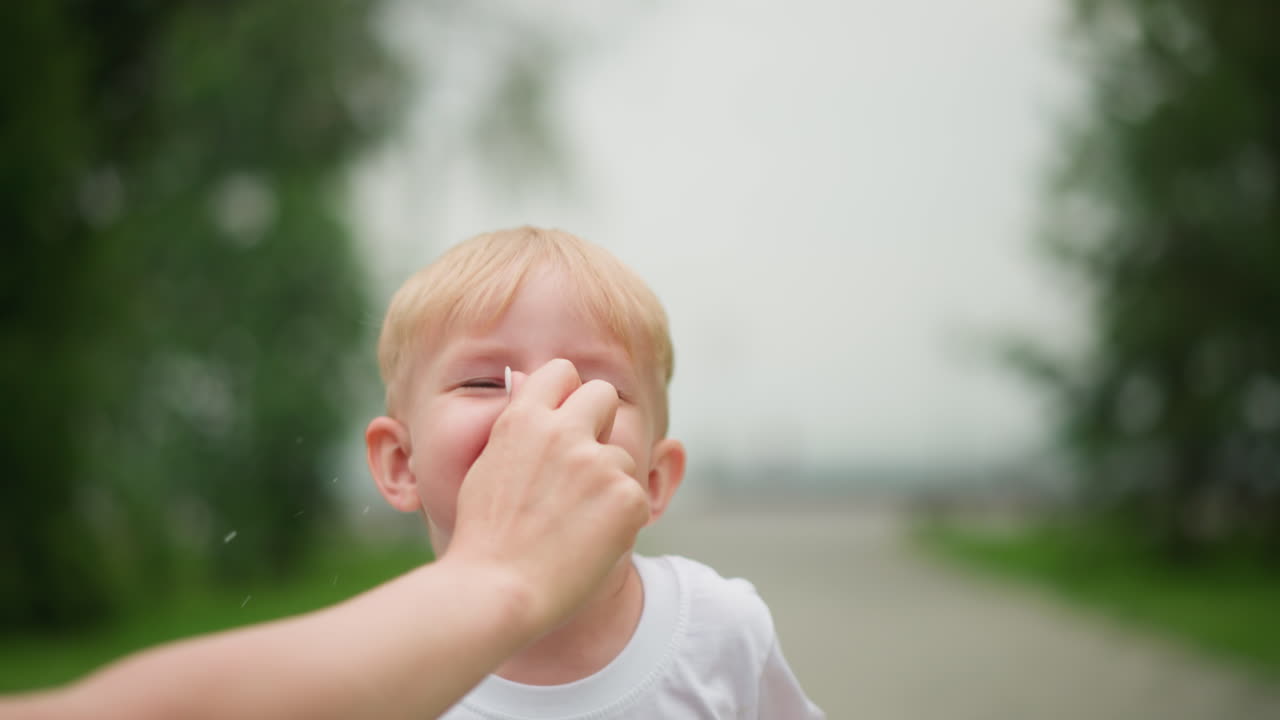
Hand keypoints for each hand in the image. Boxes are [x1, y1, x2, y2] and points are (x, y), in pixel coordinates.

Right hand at [445, 358, 649, 637]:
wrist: (497, 590)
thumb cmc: (484, 537)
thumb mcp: (487, 467)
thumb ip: (518, 430)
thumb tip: (527, 389)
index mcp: (524, 419)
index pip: (561, 371)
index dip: (566, 394)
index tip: (564, 419)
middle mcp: (564, 431)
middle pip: (603, 394)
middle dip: (598, 421)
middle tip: (583, 464)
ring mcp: (598, 462)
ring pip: (621, 454)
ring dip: (607, 480)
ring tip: (574, 522)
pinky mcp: (627, 496)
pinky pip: (634, 496)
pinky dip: (620, 518)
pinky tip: (589, 542)